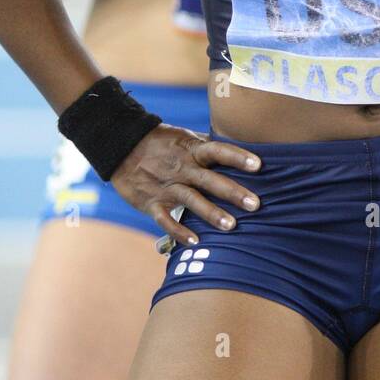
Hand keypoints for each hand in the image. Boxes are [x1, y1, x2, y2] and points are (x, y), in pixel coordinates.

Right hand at [109, 124, 261, 247]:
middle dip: (233, 192)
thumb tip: (242, 150)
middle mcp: (182, 168)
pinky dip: (179, 231)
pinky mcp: (151, 203)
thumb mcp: (186, 138)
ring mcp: (166, 186)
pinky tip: (195, 242)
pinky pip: (165, 220)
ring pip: (191, 201)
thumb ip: (210, 147)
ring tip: (231, 226)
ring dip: (211, 213)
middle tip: (256, 204)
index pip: (218, 151)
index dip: (237, 157)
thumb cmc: (162, 143)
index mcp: (192, 150)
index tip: (258, 164)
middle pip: (210, 180)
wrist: (121, 146)